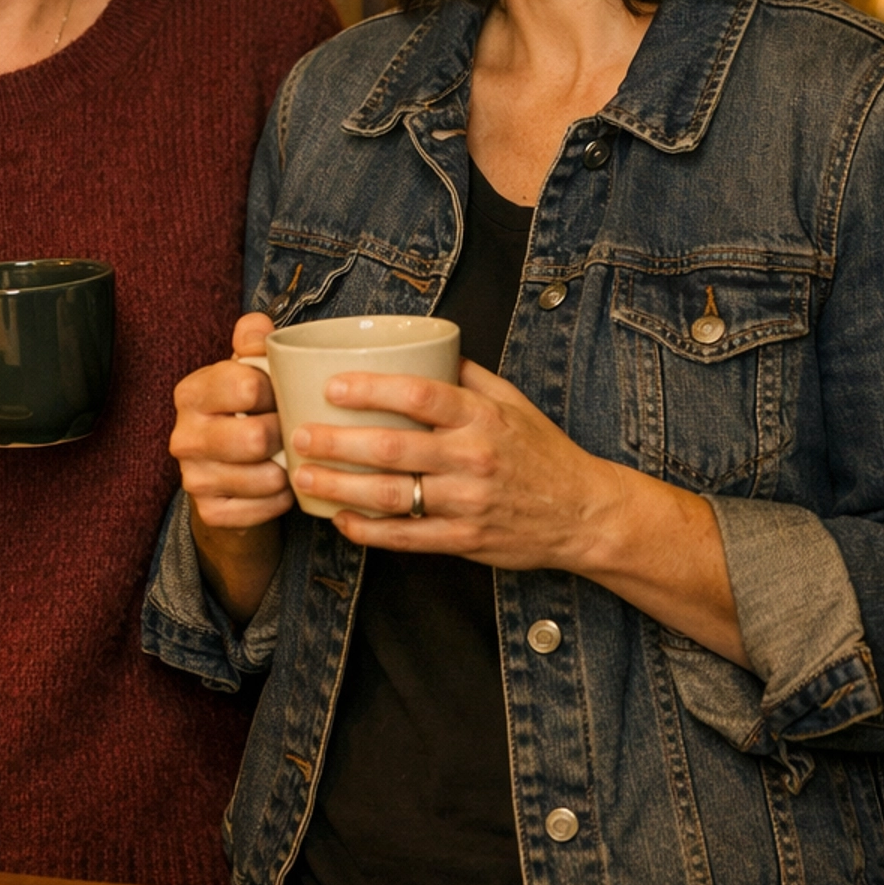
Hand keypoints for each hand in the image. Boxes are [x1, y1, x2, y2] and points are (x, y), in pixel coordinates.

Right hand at [170, 311, 290, 622]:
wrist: (229, 473)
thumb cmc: (245, 411)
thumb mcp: (247, 370)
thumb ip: (253, 340)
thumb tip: (260, 325)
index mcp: (192, 392)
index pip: (246, 387)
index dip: (278, 391)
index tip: (284, 394)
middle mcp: (183, 436)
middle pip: (254, 438)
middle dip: (285, 435)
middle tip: (294, 431)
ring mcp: (193, 478)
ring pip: (263, 478)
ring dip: (288, 471)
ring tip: (292, 460)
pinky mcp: (209, 512)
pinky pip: (262, 510)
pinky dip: (281, 500)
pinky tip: (281, 487)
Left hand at [293, 359, 745, 664]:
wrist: (584, 512)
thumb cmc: (542, 451)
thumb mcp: (513, 402)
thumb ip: (468, 374)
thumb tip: (424, 344)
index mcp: (481, 417)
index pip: (420, 397)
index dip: (371, 390)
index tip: (331, 386)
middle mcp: (472, 458)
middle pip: (393, 449)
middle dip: (338, 443)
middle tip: (298, 436)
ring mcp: (467, 503)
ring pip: (392, 496)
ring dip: (341, 487)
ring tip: (304, 477)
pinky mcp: (465, 541)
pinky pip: (407, 537)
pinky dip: (369, 530)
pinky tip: (340, 519)